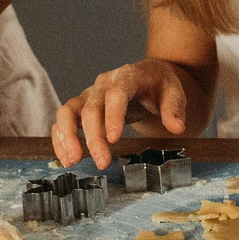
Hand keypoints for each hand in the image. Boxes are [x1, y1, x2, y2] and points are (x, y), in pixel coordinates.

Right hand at [52, 59, 193, 169]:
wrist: (149, 76)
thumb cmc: (161, 85)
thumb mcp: (175, 93)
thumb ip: (175, 109)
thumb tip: (177, 127)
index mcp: (127, 77)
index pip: (116, 94)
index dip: (112, 116)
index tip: (114, 139)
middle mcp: (103, 84)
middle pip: (91, 108)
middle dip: (94, 137)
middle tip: (102, 162)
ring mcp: (89, 95)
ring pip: (68, 111)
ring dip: (67, 136)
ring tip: (73, 161)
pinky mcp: (81, 107)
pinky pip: (63, 120)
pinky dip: (61, 138)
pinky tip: (66, 158)